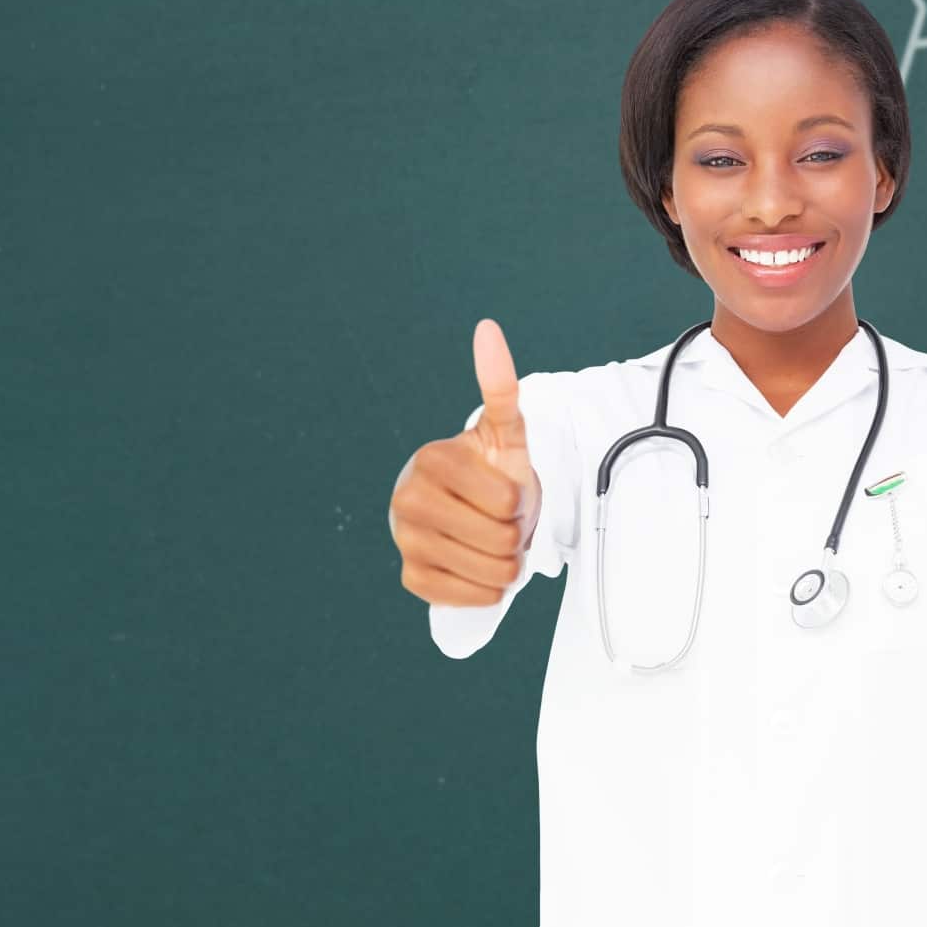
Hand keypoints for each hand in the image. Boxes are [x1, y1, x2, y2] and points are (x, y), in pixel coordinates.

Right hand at [391, 318, 545, 606]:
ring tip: (491, 541)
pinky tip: (476, 565)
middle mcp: (408, 499)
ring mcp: (406, 541)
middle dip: (515, 534)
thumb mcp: (506, 434)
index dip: (520, 501)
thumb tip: (488, 329)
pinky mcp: (412, 578)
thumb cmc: (492, 473)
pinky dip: (486, 588)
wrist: (472, 514)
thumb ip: (500, 386)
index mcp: (432, 460)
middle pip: (502, 541)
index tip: (505, 490)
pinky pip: (471, 597)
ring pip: (492, 573)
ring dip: (505, 563)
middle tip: (501, 520)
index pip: (507, 503)